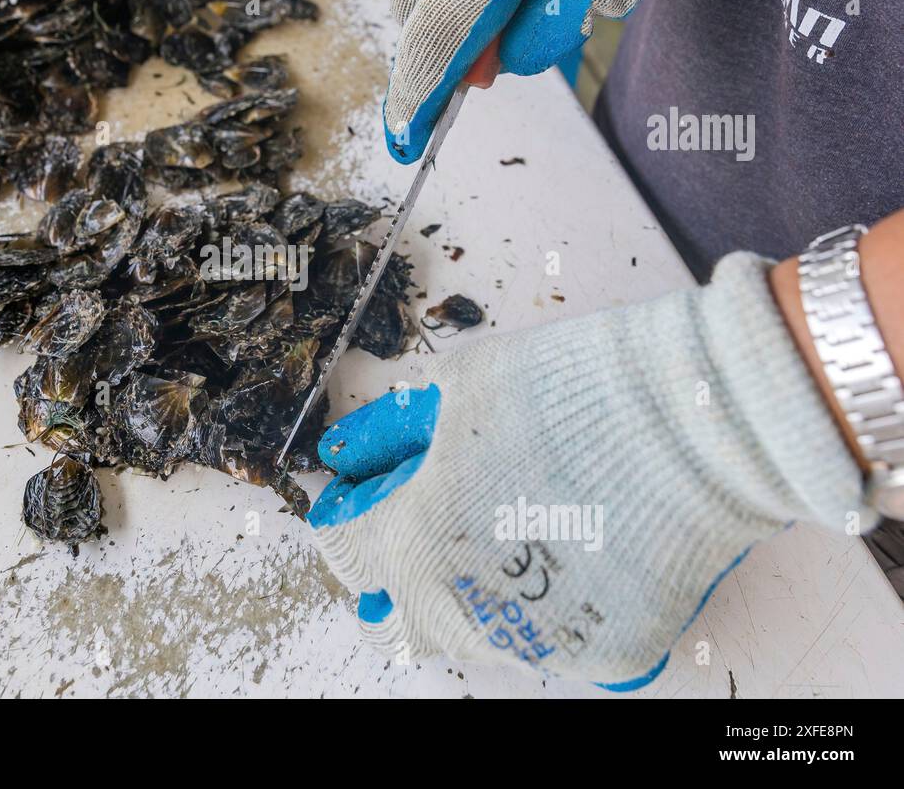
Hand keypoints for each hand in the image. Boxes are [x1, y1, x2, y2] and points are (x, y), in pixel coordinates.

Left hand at [309, 254, 869, 688]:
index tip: (361, 493)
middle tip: (415, 529)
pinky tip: (567, 550)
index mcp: (414, 540)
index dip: (347, 514)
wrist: (696, 419)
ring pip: (469, 636)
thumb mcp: (457, 386)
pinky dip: (545, 604)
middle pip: (394, 622)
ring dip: (462, 592)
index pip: (345, 551)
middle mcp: (464, 609)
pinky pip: (551, 640)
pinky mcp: (601, 656)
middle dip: (389, 578)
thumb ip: (391, 432)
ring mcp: (536, 642)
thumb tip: (346, 452)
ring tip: (501, 528)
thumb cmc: (571, 391)